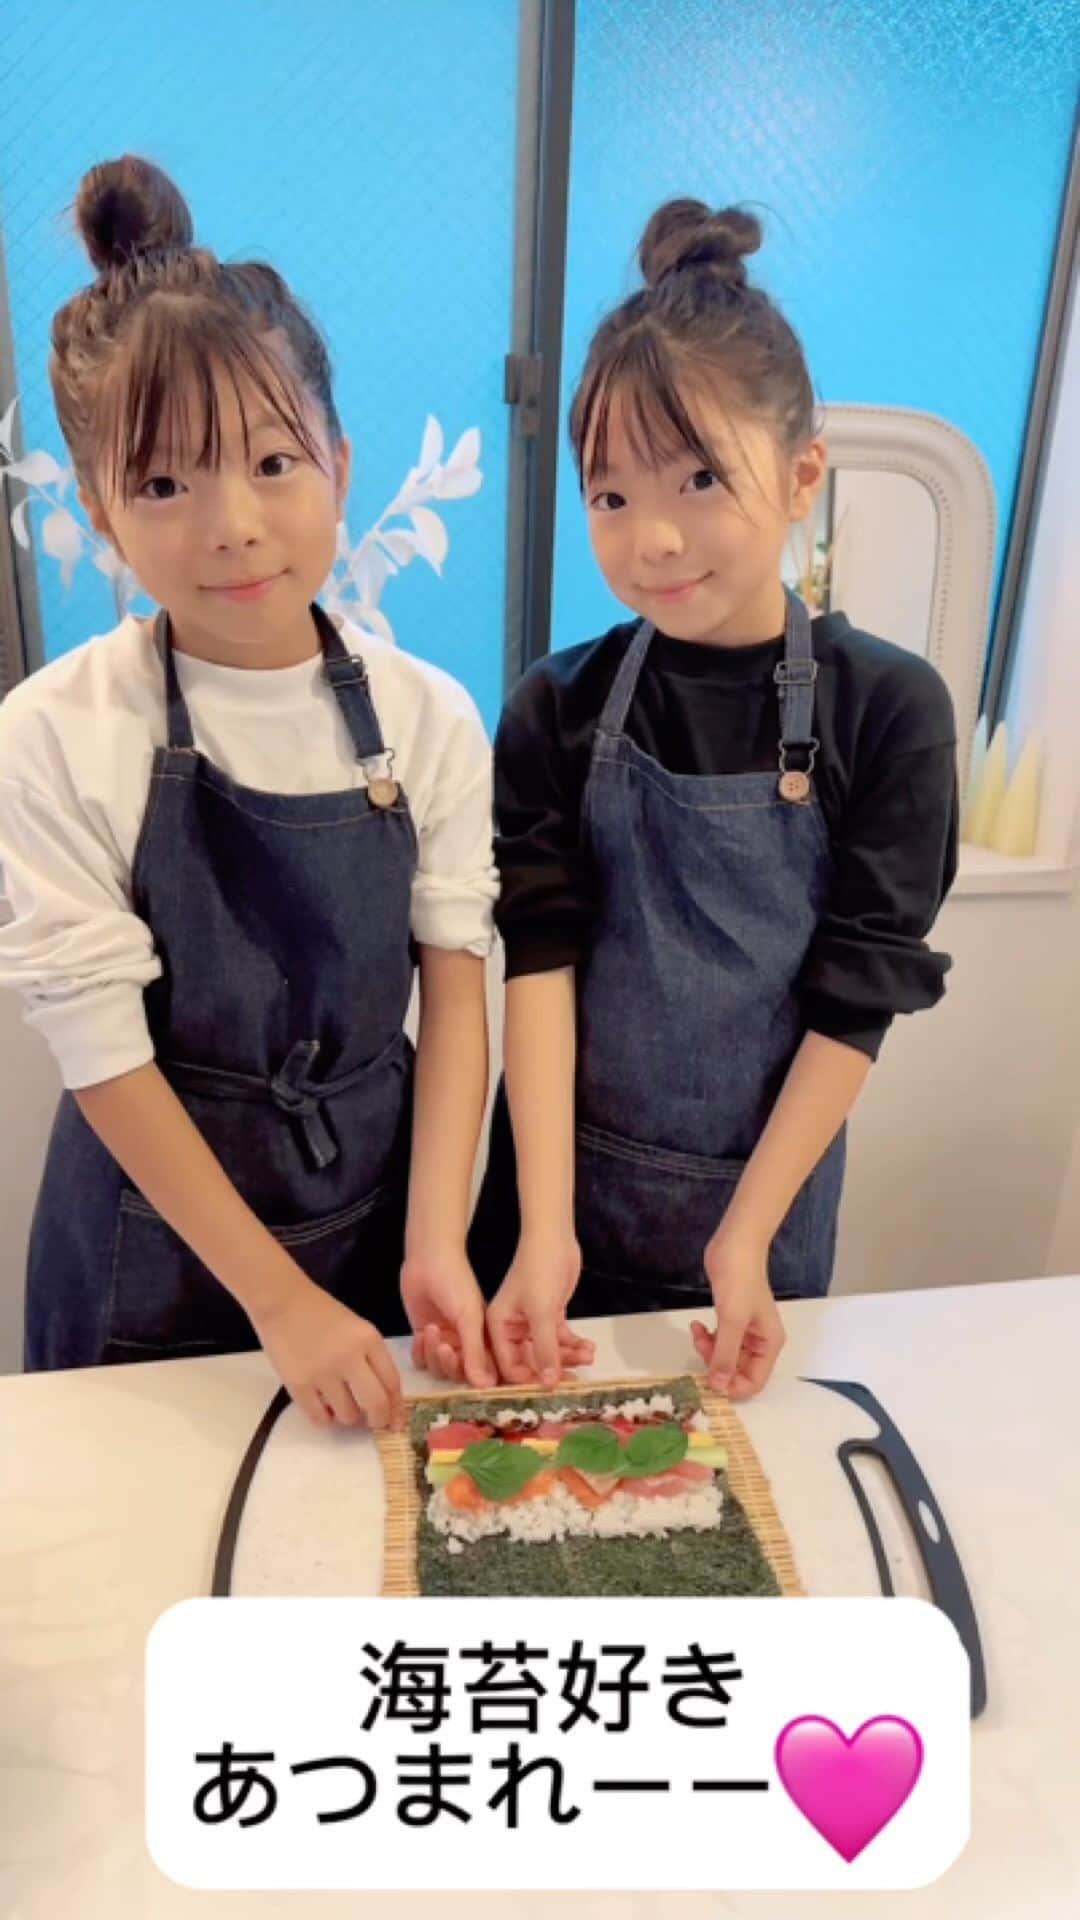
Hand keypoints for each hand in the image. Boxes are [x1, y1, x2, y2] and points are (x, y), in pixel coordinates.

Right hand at [251, 1274, 403, 1429]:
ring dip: (348, 1416)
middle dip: (379, 1420)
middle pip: (376, 1403)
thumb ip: (372, 1359)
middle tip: (374, 1422)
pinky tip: (323, 1406)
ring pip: (348, 1415)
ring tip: (339, 1402)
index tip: (396, 1420)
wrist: (281, 1301)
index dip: (397, 1407)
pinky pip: (321, 1418)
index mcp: (368, 1340)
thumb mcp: (357, 1328)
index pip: (392, 1382)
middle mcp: (349, 1357)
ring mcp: (323, 1373)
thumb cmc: (321, 1314)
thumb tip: (385, 1399)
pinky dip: (326, 1418)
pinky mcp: (298, 1385)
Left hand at [400, 1246, 495, 1388]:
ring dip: (434, 1355)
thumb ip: (475, 1352)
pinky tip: (422, 1332)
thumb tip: (485, 1386)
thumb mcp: (470, 1317)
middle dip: (451, 1364)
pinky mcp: (423, 1336)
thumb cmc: (456, 1282)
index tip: (471, 1381)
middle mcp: (466, 1343)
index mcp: (485, 1338)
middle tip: (445, 1346)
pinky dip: (420, 1352)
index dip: (480, 1380)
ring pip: (439, 1369)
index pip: (486, 1371)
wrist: (428, 1259)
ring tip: (432, 1330)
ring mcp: (444, 1341)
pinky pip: (421, 1360)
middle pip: (459, 1374)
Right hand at [486, 1229, 595, 1385]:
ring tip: (589, 1356)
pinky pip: (559, 1338)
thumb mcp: (542, 1313)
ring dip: (568, 1356)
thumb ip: (545, 1350)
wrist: (554, 1237)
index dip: (528, 1380)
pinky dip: (573, 1344)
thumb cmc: (539, 1271)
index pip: (508, 1365)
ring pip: (548, 1351)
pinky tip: (589, 1347)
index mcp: (497, 1327)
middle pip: (530, 1361)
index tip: (550, 1389)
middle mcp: (512, 1328)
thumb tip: (548, 1385)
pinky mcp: (549, 1315)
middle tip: (575, 1378)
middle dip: (553, 1369)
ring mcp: (531, 1322)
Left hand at [691, 1226, 785, 1398]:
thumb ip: (725, 1356)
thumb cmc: (739, 1281)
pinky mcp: (730, 1320)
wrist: (735, 1245)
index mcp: (769, 1344)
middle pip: (737, 1371)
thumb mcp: (732, 1321)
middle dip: (716, 1364)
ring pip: (725, 1357)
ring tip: (698, 1331)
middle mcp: (759, 1342)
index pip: (754, 1382)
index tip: (709, 1380)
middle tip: (701, 1346)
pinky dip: (707, 1338)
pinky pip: (718, 1342)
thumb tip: (719, 1388)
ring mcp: (744, 1331)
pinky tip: (697, 1325)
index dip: (732, 1387)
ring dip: (708, 1350)